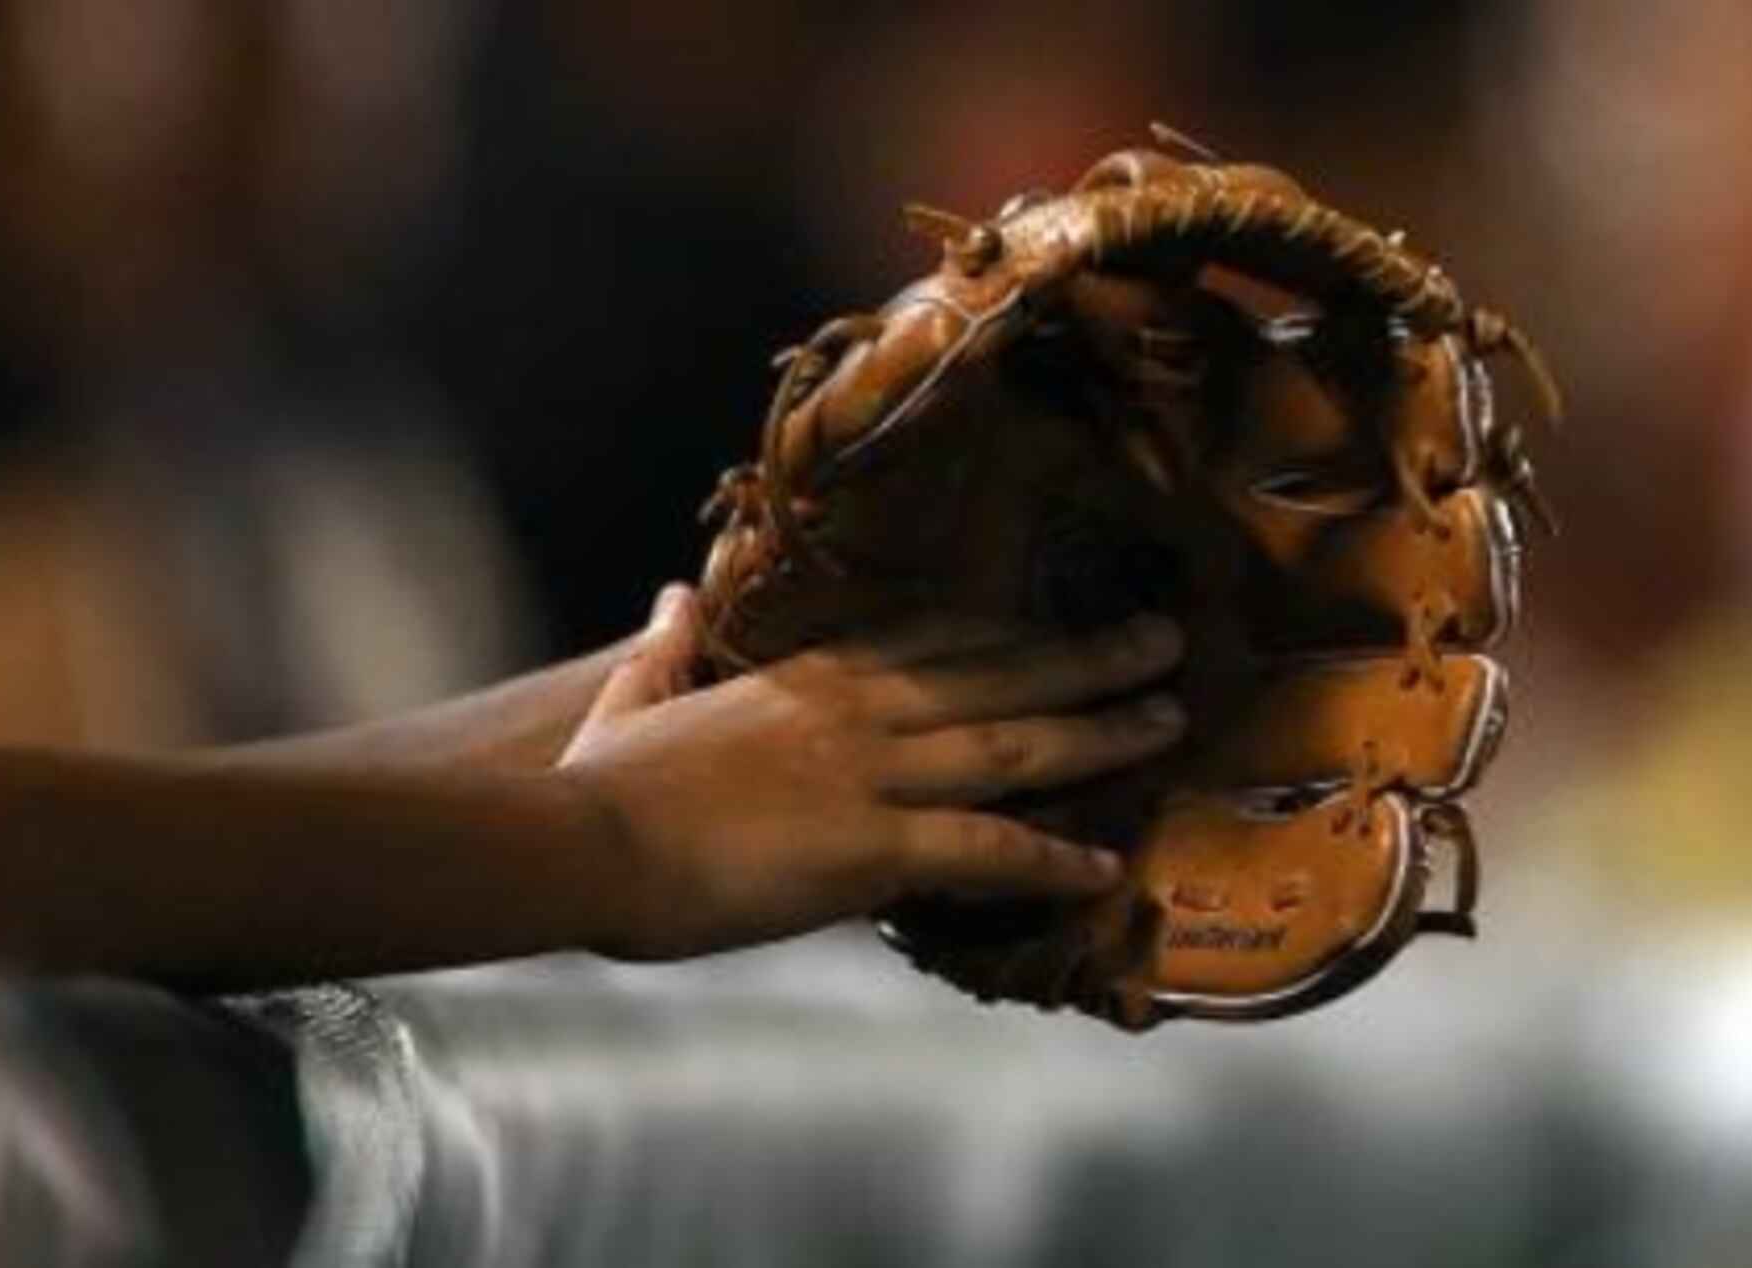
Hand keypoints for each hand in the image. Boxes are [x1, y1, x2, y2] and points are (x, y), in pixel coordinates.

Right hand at [557, 584, 1185, 960]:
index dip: (1012, 627)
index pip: (935, 636)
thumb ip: (665, 649)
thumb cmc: (601, 787)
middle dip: (1091, 657)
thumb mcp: (634, 698)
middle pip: (1001, 673)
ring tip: (1169, 721)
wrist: (582, 846)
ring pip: (1017, 745)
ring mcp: (874, 774)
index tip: (1068, 613)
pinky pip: (988, 849)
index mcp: (810, 677)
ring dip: (1102, 732)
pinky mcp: (873, 846)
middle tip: (1167, 641)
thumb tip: (669, 598)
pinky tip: (1106, 866)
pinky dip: (1053, 856)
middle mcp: (859, 711)